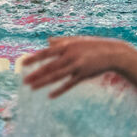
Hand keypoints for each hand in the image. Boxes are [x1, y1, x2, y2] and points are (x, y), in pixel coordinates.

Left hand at [21, 36, 136, 97]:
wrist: (113, 53)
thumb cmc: (93, 46)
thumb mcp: (77, 40)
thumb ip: (61, 41)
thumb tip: (48, 41)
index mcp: (67, 46)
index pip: (46, 53)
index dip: (34, 58)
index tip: (23, 64)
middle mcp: (71, 55)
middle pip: (50, 66)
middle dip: (36, 74)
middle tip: (24, 81)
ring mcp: (77, 66)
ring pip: (57, 76)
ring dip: (43, 82)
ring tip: (32, 87)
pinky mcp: (84, 75)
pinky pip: (69, 84)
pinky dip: (60, 90)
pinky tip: (50, 96)